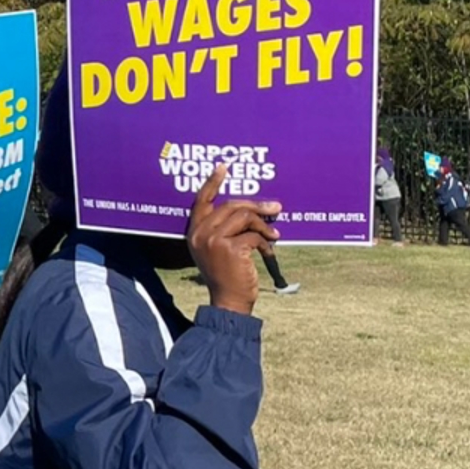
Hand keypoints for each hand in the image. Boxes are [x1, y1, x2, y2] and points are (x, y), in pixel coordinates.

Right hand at [186, 168, 279, 315]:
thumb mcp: (217, 249)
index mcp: (194, 232)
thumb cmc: (226, 276)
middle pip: (231, 205)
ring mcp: (213, 241)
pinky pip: (254, 235)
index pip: (201, 200)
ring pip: (244, 217)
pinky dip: (265, 242)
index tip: (223, 167)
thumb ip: (224, 229)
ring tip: (274, 234)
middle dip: (256, 205)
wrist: (228, 302)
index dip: (212, 182)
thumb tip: (251, 208)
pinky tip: (268, 252)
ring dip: (263, 225)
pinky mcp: (230, 249)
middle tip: (275, 207)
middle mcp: (200, 234)